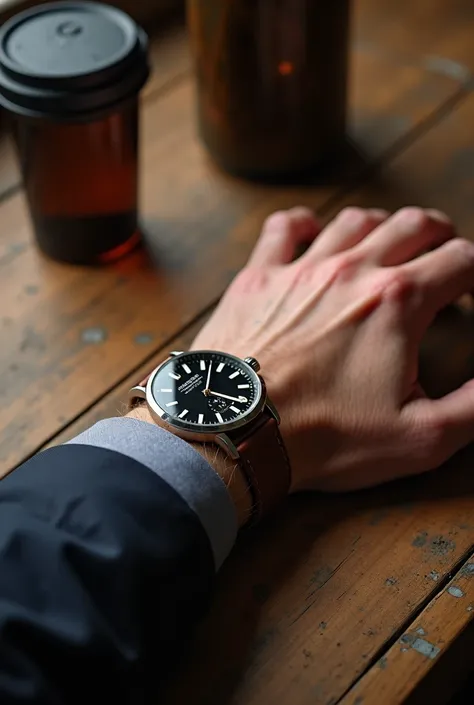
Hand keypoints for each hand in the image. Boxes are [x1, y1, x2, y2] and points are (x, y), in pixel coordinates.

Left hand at [192, 205, 473, 493]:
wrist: (234, 433)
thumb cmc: (323, 438)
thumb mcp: (418, 437)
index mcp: (397, 302)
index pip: (460, 260)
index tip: (471, 291)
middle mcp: (351, 271)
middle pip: (412, 226)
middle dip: (439, 235)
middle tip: (443, 253)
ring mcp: (300, 269)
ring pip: (354, 221)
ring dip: (382, 225)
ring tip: (389, 241)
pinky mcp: (257, 278)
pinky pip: (283, 228)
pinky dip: (305, 223)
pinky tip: (314, 232)